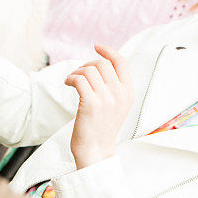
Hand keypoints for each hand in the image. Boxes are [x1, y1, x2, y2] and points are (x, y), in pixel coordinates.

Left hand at [65, 44, 133, 169]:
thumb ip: (115, 85)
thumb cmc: (102, 126)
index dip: (108, 51)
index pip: (122, 62)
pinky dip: (71, 78)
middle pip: (102, 64)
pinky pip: (79, 79)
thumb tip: (102, 62)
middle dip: (87, 65)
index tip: (97, 46)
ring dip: (77, 72)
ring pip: (89, 70)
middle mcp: (120, 95)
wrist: (95, 150)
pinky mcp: (91, 105)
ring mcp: (106, 100)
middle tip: (79, 74)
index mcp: (129, 93)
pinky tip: (68, 84)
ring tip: (72, 80)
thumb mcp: (117, 104)